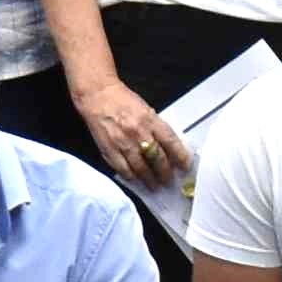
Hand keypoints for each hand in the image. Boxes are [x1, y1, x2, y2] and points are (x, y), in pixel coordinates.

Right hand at [66, 80, 185, 193]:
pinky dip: (131, 177)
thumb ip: (156, 127)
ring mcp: (123, 142)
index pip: (171, 142)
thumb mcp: (145, 109)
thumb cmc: (122, 99)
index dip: (180, 157)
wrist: (97, 95)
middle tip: (169, 181)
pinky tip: (136, 181)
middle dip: (165, 173)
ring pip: (141, 168)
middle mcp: (138, 132)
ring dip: (149, 180)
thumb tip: (168, 146)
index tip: (185, 167)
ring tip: (154, 186)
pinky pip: (123, 169)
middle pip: (157, 159)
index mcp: (150, 120)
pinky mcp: (109, 150)